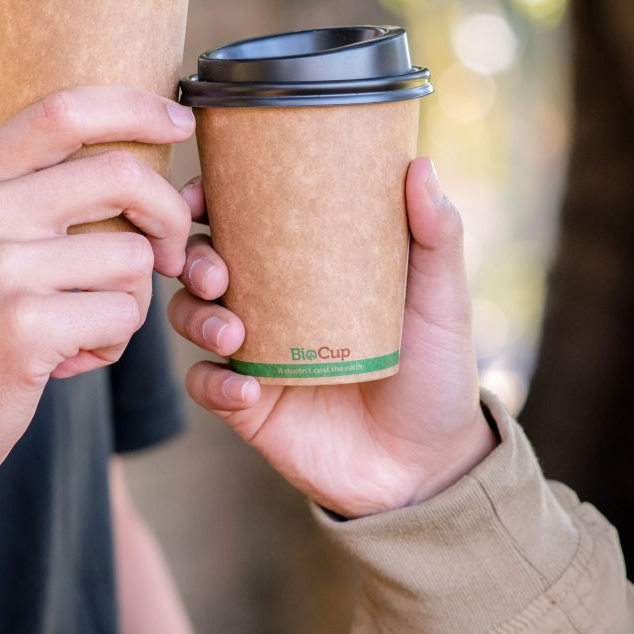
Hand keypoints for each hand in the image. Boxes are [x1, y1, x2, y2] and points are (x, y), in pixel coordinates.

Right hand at [0, 88, 195, 501]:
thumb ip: (5, 177)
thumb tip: (69, 111)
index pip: (64, 109)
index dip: (136, 106)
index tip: (180, 119)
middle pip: (119, 175)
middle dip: (167, 214)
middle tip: (170, 255)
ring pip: (131, 256)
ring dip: (133, 300)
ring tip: (87, 326)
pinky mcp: (23, 328)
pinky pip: (121, 314)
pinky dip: (114, 341)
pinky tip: (73, 358)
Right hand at [171, 158, 497, 517]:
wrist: (430, 469)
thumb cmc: (438, 373)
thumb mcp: (442, 299)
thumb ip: (437, 236)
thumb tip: (421, 165)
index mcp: (308, 263)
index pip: (242, 217)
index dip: (207, 198)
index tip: (198, 193)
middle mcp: (272, 302)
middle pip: (203, 261)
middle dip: (194, 259)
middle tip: (216, 272)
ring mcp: (256, 353)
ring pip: (191, 316)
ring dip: (197, 316)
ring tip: (235, 332)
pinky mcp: (248, 405)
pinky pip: (206, 384)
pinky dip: (215, 382)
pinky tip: (246, 389)